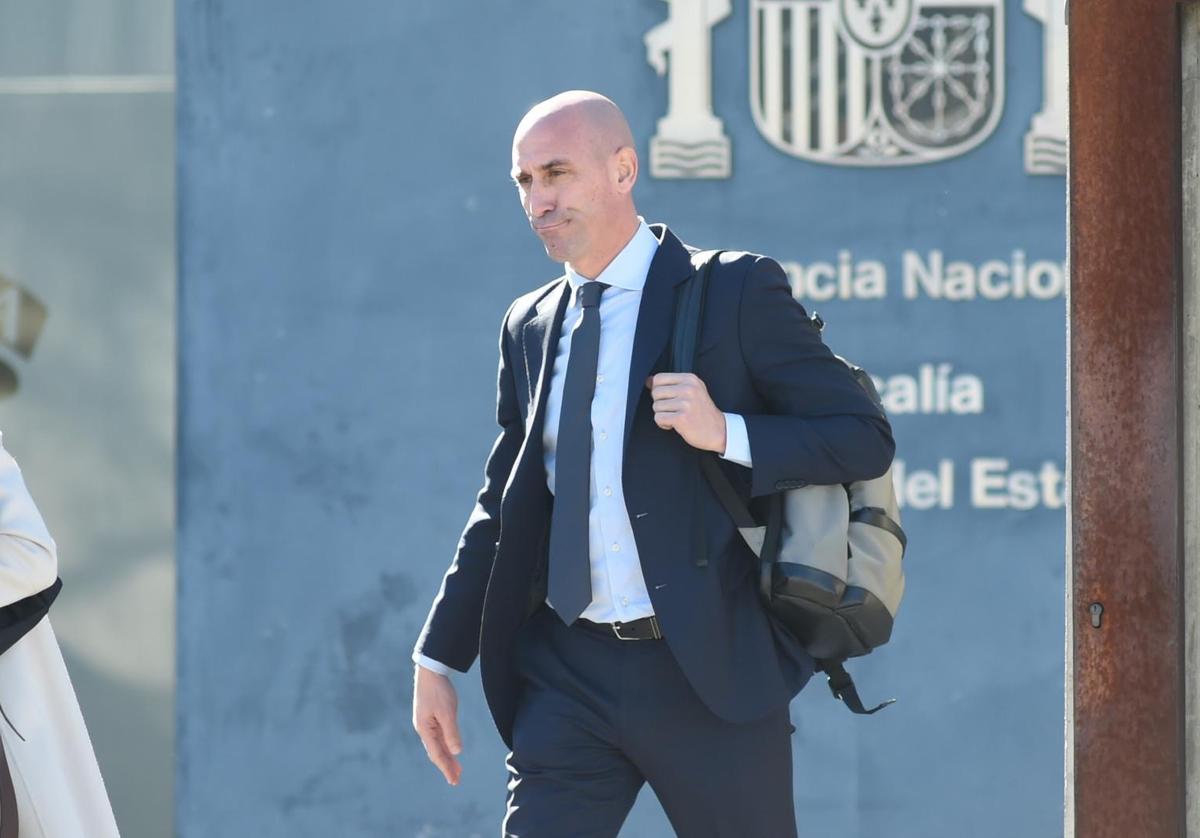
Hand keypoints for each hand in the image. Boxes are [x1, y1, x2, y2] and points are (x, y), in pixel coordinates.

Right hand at [412, 665, 462, 785]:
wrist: (431, 671)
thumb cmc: (438, 690)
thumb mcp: (447, 712)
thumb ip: (451, 732)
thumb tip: (456, 752)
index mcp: (425, 729)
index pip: (437, 754)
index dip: (446, 767)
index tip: (454, 780)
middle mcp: (424, 729)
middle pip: (436, 752)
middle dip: (446, 766)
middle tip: (456, 780)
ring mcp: (426, 723)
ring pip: (437, 745)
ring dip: (447, 757)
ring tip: (457, 770)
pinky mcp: (431, 717)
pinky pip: (438, 737)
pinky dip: (446, 746)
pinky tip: (451, 751)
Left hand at [646, 373, 726, 452]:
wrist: (719, 430)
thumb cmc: (702, 412)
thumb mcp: (692, 391)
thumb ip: (671, 384)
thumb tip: (648, 380)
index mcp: (690, 379)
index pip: (659, 378)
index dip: (658, 390)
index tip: (668, 398)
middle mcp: (688, 389)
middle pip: (655, 392)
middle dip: (660, 403)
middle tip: (673, 409)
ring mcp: (685, 403)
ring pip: (656, 406)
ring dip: (663, 415)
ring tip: (676, 417)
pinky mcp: (682, 418)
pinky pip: (659, 418)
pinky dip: (663, 424)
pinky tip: (675, 424)